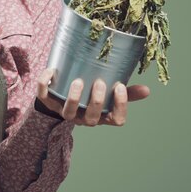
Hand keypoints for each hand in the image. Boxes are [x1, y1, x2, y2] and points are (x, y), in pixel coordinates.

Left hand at [35, 68, 149, 126]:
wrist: (61, 95)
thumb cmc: (90, 94)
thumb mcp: (109, 93)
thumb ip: (127, 92)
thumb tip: (147, 90)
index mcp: (102, 116)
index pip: (116, 120)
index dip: (120, 106)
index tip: (119, 87)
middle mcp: (83, 118)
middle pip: (92, 118)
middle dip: (96, 101)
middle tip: (99, 83)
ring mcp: (65, 111)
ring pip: (68, 113)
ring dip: (73, 97)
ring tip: (78, 81)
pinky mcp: (48, 102)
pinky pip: (43, 96)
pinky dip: (45, 83)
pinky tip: (52, 71)